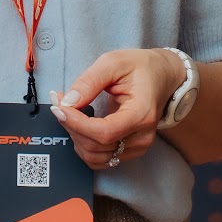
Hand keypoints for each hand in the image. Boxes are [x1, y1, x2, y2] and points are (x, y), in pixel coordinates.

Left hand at [49, 47, 185, 171]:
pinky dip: (83, 145)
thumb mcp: (114, 62)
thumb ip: (89, 81)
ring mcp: (137, 147)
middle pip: (96, 146)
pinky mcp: (130, 152)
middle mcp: (142, 136)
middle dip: (71, 126)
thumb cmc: (141, 68)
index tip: (59, 107)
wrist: (162, 77)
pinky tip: (79, 126)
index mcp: (142, 114)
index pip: (104, 132)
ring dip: (75, 136)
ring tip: (69, 113)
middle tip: (59, 102)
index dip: (76, 124)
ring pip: (94, 156)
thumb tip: (67, 103)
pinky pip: (99, 159)